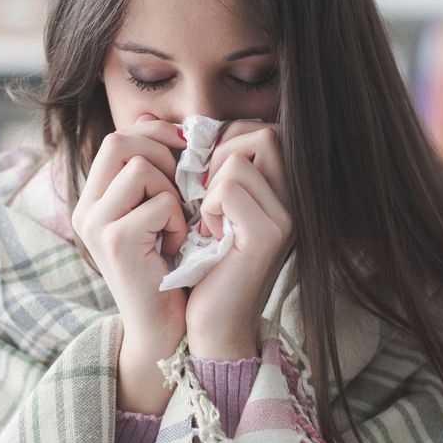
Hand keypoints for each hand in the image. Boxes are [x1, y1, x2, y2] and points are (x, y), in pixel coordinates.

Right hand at [70, 113, 188, 413]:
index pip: (118, 136)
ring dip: (172, 192)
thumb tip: (162, 122)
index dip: (156, 135)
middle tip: (183, 188)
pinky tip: (176, 246)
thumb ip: (154, 173)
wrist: (164, 329)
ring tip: (176, 224)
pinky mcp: (115, 241)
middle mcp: (86, 208)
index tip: (184, 154)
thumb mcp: (158, 213)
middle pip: (121, 141)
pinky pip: (159, 202)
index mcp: (93, 199)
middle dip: (164, 156)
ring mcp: (95, 224)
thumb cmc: (170, 269)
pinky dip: (178, 221)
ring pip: (142, 167)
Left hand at [185, 119, 294, 359]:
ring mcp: (286, 216)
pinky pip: (230, 187)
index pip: (262, 130)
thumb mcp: (201, 207)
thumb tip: (148, 117)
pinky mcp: (268, 235)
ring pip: (241, 157)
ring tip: (207, 220)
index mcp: (281, 191)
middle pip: (262, 133)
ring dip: (210, 186)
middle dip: (220, 156)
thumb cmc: (201, 266)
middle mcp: (294, 200)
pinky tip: (209, 235)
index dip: (225, 143)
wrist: (209, 325)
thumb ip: (198, 165)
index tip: (204, 180)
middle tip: (204, 195)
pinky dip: (208, 206)